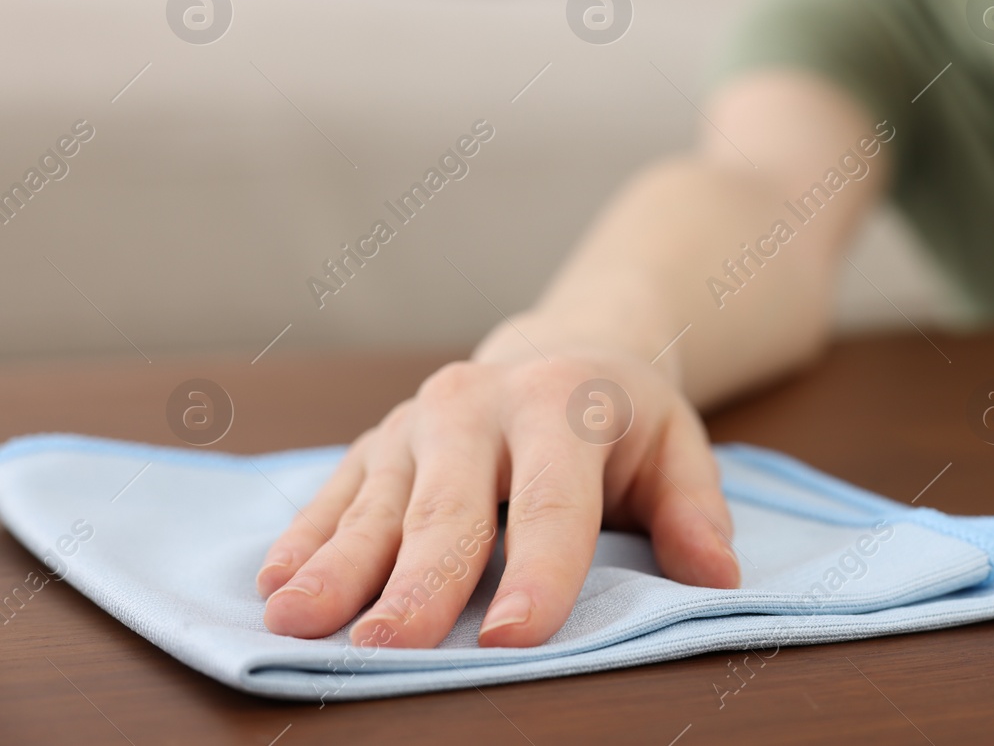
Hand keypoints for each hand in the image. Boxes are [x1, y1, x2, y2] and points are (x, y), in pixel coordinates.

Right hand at [254, 344, 739, 647]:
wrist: (564, 347)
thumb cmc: (622, 419)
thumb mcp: (677, 447)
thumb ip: (695, 509)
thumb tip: (715, 576)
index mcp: (562, 405)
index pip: (553, 503)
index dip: (538, 573)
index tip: (515, 639)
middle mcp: (479, 405)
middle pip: (450, 507)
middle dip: (419, 581)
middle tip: (388, 646)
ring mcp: (417, 422)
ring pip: (377, 502)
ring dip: (336, 565)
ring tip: (297, 619)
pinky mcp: (377, 442)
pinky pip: (334, 492)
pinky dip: (305, 538)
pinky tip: (275, 583)